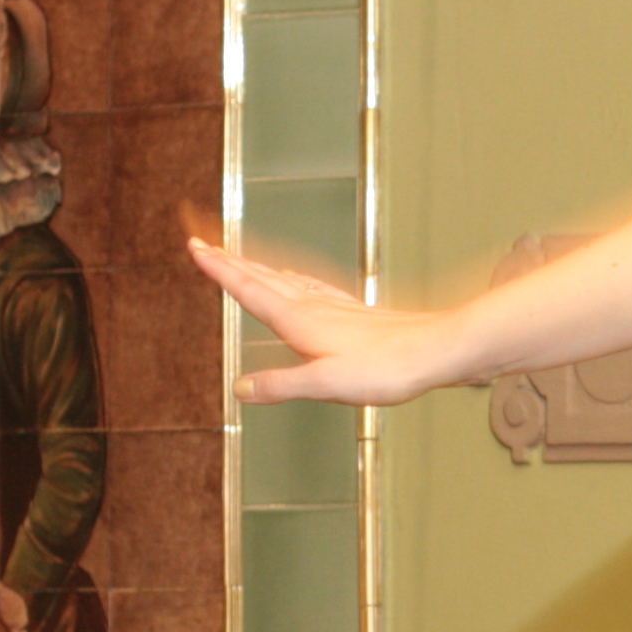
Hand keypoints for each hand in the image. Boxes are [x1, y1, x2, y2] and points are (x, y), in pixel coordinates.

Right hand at [192, 238, 470, 406]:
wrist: (437, 351)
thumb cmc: (389, 368)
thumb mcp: (327, 385)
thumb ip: (282, 385)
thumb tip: (240, 387)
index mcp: (300, 320)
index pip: (249, 290)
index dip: (220, 270)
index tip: (195, 247)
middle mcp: (314, 307)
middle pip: (262, 278)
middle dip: (229, 261)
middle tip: (202, 244)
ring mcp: (334, 308)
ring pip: (285, 281)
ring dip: (256, 269)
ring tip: (237, 259)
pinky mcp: (352, 314)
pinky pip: (311, 289)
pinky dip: (292, 280)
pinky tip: (296, 282)